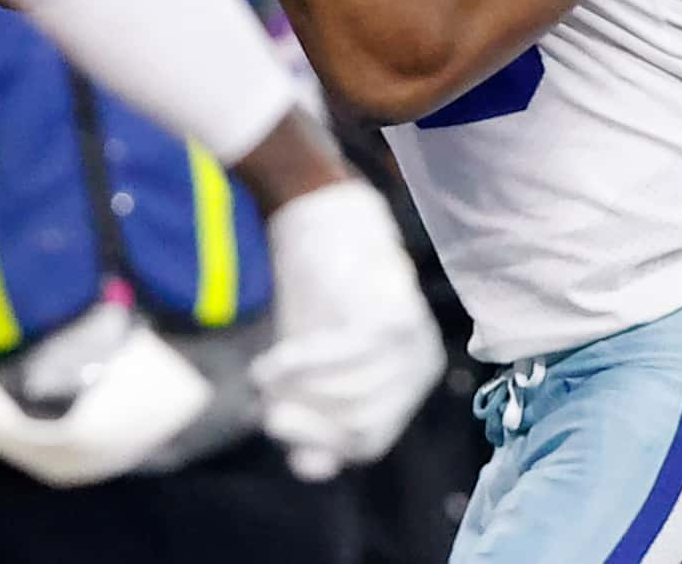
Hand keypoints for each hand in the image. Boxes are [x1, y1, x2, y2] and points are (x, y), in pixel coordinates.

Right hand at [253, 180, 443, 479]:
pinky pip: (340, 359)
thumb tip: (310, 469)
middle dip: (308, 427)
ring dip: (297, 396)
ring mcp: (413, 342)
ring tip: (259, 380)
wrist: (319, 211)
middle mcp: (421, 365)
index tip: (272, 428)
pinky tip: (267, 365)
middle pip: (363, 428)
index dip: (319, 444)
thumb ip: (314, 409)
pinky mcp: (394, 316)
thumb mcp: (311, 359)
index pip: (369, 440)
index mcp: (410, 380)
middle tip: (262, 416)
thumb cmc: (315, 287)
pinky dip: (298, 366)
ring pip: (353, 399)